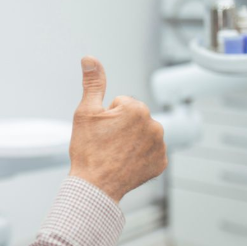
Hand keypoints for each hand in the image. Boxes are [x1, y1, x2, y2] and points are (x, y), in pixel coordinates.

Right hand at [69, 56, 166, 201]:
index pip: (121, 103)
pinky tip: (125, 163)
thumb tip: (90, 59)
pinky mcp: (161, 162)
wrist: (94, 186)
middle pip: (134, 118)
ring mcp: (159, 145)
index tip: (102, 131)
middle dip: (122, 126)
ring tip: (115, 153)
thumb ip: (93, 83)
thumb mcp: (85, 113)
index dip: (108, 116)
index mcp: (136, 108)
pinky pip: (150, 152)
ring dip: (132, 140)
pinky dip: (140, 156)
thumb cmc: (88, 151)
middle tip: (107, 143)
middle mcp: (154, 124)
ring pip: (143, 134)